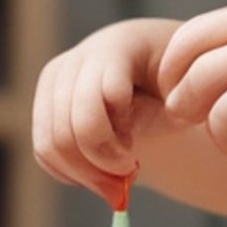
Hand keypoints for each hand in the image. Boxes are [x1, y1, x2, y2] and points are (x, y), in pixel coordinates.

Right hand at [32, 17, 177, 205]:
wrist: (153, 75)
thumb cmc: (175, 88)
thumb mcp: (183, 99)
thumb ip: (161, 116)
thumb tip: (126, 156)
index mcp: (116, 48)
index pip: (95, 107)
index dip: (114, 147)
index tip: (137, 156)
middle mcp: (76, 59)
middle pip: (67, 131)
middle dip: (98, 167)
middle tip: (126, 177)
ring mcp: (54, 80)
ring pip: (50, 144)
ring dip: (84, 174)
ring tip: (114, 177)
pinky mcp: (43, 102)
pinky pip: (43, 151)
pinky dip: (70, 172)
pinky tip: (97, 170)